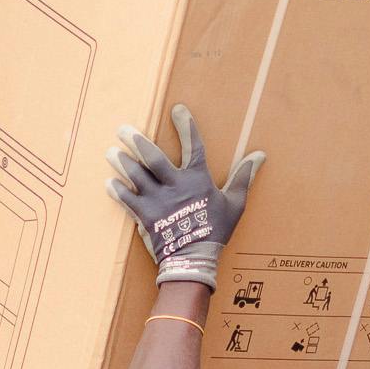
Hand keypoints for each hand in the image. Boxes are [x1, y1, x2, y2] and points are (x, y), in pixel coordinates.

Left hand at [104, 104, 263, 289]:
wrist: (194, 260)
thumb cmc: (216, 231)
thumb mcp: (235, 203)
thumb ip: (243, 177)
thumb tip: (260, 155)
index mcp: (197, 179)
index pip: (193, 145)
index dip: (186, 126)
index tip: (177, 109)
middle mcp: (175, 186)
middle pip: (153, 157)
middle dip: (136, 141)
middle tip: (122, 130)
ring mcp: (157, 200)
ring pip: (136, 175)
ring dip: (122, 162)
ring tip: (111, 151)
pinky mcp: (145, 216)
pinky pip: (127, 199)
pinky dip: (117, 190)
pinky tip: (109, 182)